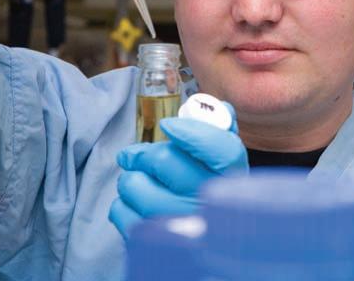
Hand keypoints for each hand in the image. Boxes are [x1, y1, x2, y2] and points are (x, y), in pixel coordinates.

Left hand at [108, 103, 247, 238]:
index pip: (220, 149)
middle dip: (143, 154)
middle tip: (134, 155)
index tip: (168, 126)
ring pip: (138, 187)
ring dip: (130, 179)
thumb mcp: (226, 165)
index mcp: (232, 177)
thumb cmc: (214, 194)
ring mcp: (183, 228)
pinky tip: (133, 203)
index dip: (190, 132)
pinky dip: (122, 205)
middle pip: (166, 161)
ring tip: (135, 179)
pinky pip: (124, 215)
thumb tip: (212, 108)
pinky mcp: (156, 246)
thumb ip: (221, 133)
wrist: (213, 246)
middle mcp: (211, 203)